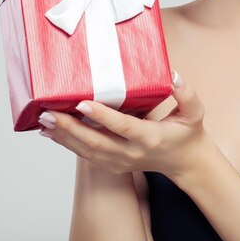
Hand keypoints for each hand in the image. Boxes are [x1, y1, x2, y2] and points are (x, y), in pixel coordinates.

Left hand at [38, 71, 211, 178]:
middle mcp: (131, 152)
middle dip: (70, 128)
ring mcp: (120, 161)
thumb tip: (173, 76)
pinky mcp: (113, 164)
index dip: (101, 116)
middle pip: (96, 142)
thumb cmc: (188, 133)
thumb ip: (186, 94)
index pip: (122, 127)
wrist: (185, 162)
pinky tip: (52, 133)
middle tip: (48, 114)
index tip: (82, 104)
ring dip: (64, 137)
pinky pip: (87, 156)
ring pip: (87, 152)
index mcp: (150, 137)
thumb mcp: (195, 112)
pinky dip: (68, 145)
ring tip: (44, 122)